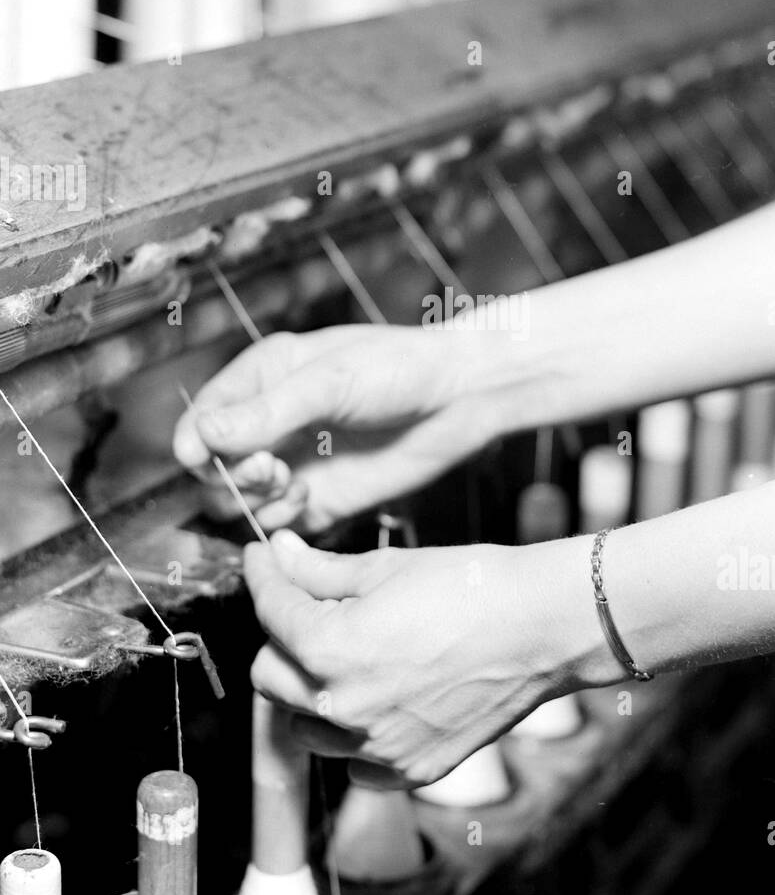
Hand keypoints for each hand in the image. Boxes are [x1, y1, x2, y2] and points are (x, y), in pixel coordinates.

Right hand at [172, 325, 504, 531]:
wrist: (459, 399)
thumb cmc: (399, 369)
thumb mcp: (329, 381)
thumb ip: (267, 412)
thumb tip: (204, 434)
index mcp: (264, 378)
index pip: (203, 416)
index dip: (195, 442)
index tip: (200, 458)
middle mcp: (271, 423)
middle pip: (213, 466)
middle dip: (231, 473)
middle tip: (271, 467)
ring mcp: (294, 464)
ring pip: (238, 501)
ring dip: (254, 500)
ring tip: (291, 482)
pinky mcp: (319, 500)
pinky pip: (277, 525)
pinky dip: (281, 521)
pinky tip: (307, 500)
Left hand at [243, 529, 604, 787]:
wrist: (544, 628)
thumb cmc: (474, 587)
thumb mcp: (387, 567)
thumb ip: (320, 569)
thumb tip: (279, 555)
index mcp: (330, 649)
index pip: (269, 610)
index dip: (262, 575)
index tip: (264, 558)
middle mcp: (343, 708)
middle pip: (268, 676)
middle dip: (279, 636)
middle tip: (308, 605)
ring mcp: (377, 747)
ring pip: (303, 726)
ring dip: (309, 690)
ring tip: (343, 655)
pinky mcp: (409, 769)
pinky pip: (354, 762)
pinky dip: (353, 732)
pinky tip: (377, 696)